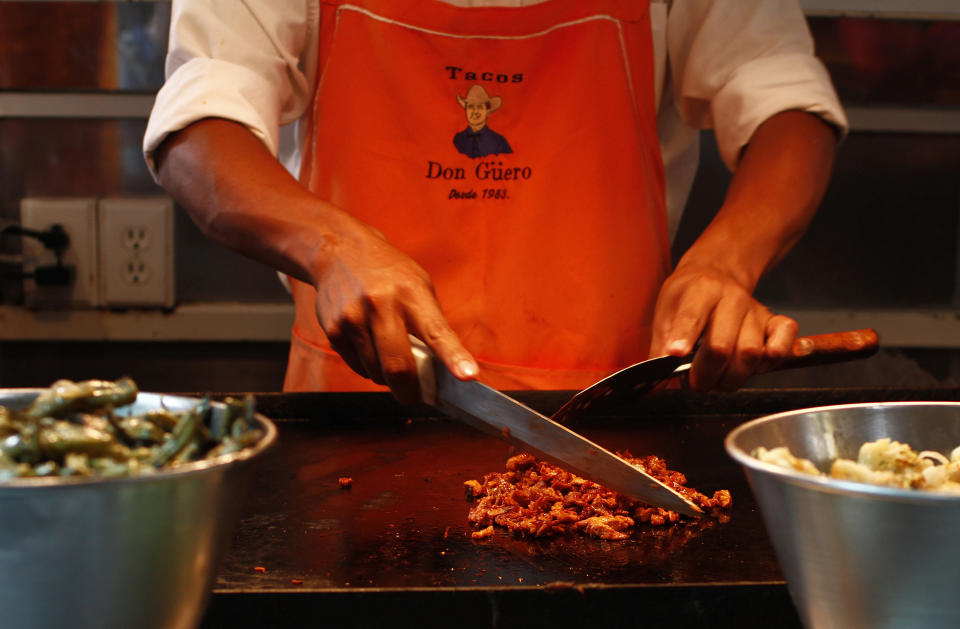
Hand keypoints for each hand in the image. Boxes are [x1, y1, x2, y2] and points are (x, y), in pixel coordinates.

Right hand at [312, 210, 477, 404]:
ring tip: (387, 355)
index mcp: (412, 293)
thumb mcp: (418, 286)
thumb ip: (430, 324)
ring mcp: (353, 318)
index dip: (454, 357)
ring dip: (386, 377)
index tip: (468, 377)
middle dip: (408, 390)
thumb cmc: (389, 275)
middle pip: (398, 365)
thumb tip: (441, 370)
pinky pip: (356, 367)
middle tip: (413, 396)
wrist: (339, 252)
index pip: (437, 332)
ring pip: (375, 372)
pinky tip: (368, 346)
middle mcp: (381, 305)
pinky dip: (368, 368)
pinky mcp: (333, 330)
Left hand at [649, 262, 797, 391]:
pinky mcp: (775, 321)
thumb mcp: (665, 311)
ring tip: (717, 382)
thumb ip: (660, 347)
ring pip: (751, 353)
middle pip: (722, 345)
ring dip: (732, 378)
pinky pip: (785, 340)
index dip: (684, 337)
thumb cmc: (688, 296)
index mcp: (701, 289)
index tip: (675, 354)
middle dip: (705, 374)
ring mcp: (756, 310)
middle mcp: (732, 298)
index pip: (693, 315)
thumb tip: (656, 384)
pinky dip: (774, 360)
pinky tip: (755, 368)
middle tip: (695, 383)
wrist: (716, 272)